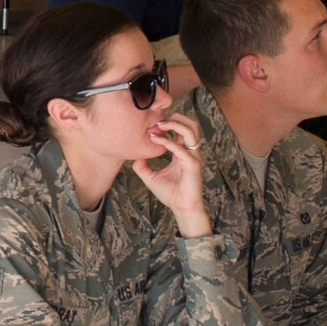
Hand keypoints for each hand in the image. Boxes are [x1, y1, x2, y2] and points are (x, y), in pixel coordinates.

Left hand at [129, 113, 208, 232]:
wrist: (182, 208)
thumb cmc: (171, 193)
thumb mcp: (150, 177)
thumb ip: (142, 166)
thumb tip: (133, 156)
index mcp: (182, 152)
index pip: (180, 129)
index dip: (168, 122)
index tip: (152, 123)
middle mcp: (190, 152)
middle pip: (190, 124)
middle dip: (175, 117)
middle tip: (158, 118)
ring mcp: (193, 157)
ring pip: (190, 131)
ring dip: (175, 124)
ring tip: (159, 124)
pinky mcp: (192, 165)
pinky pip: (181, 149)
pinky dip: (168, 142)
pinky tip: (156, 139)